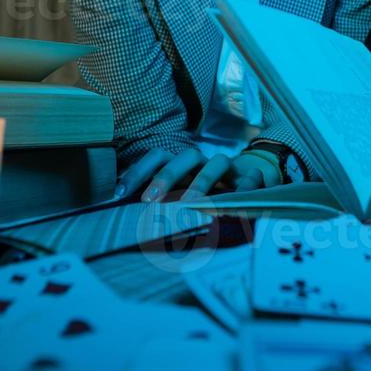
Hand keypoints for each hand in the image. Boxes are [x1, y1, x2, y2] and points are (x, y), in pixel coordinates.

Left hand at [115, 145, 281, 202]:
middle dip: (166, 176)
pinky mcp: (252, 177)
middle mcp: (204, 162)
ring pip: (217, 163)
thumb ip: (160, 202)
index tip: (119, 193)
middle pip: (186, 157)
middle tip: (149, 200)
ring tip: (189, 203)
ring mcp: (229, 168)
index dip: (138, 171)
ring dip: (202, 182)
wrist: (249, 184)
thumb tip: (125, 213)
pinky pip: (250, 178)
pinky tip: (233, 204)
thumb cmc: (207, 193)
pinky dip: (243, 188)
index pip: (158, 157)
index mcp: (183, 165)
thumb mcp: (182, 196)